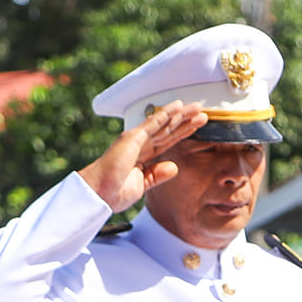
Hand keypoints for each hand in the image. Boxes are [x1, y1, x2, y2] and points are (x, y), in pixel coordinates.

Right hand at [77, 102, 208, 211]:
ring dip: (181, 115)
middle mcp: (140, 144)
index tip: (196, 126)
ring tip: (197, 108)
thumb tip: (174, 167)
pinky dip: (165, 114)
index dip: (182, 132)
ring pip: (163, 124)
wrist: (99, 194)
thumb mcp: (142, 184)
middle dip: (185, 121)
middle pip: (168, 130)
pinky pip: (152, 123)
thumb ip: (157, 175)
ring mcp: (136, 139)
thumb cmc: (113, 192)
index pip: (167, 141)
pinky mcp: (132, 138)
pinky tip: (178, 107)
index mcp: (142, 156)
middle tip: (202, 112)